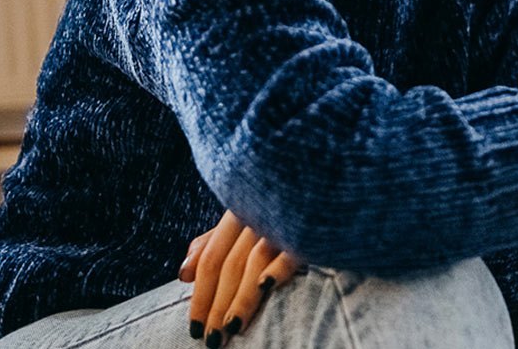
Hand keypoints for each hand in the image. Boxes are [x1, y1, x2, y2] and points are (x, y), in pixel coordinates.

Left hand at [178, 210, 301, 345]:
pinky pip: (291, 249)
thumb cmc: (284, 205)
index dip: (201, 295)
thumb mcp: (245, 216)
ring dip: (241, 297)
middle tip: (211, 339)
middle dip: (217, 304)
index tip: (195, 327)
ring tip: (232, 328)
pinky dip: (277, 267)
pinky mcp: (312, 227)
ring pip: (254, 261)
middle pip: (229, 264)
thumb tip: (183, 274)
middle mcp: (258, 213)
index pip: (211, 258)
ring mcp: (284, 219)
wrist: (334, 183)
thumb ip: (213, 242)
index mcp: (240, 211)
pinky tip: (265, 287)